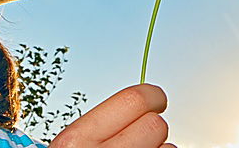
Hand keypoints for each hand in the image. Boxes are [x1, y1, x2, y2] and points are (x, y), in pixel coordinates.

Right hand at [48, 83, 174, 147]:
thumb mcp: (70, 145)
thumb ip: (96, 127)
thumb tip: (140, 104)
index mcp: (75, 139)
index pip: (134, 99)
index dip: (152, 97)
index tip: (156, 100)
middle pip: (156, 124)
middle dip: (153, 127)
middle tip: (143, 133)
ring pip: (168, 146)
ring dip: (158, 147)